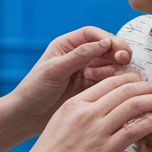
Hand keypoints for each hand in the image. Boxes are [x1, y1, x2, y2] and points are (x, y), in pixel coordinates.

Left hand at [8, 27, 133, 133]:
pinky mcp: (90, 88)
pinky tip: (113, 86)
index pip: (92, 34)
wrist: (27, 117)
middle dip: (116, 52)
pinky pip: (108, 81)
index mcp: (66, 46)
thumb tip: (105, 42)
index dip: (107, 38)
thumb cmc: (34, 90)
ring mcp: (85, 72)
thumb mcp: (55, 69)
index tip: (117, 47)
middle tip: (124, 59)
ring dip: (115, 67)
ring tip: (109, 77)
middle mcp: (78, 56)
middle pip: (105, 48)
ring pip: (109, 64)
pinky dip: (114, 81)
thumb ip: (80, 55)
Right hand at [14, 73, 151, 151]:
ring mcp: (96, 130)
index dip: (131, 80)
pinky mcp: (104, 150)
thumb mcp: (62, 123)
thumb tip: (102, 113)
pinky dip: (149, 123)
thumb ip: (81, 114)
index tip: (141, 85)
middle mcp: (87, 112)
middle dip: (147, 87)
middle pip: (126, 89)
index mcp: (75, 103)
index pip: (110, 82)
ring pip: (134, 105)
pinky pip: (134, 130)